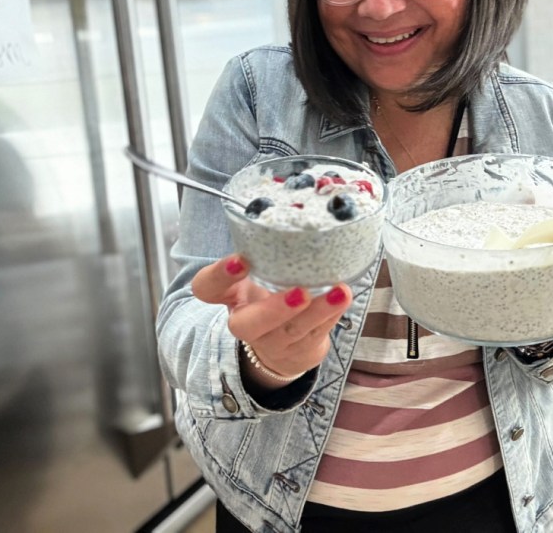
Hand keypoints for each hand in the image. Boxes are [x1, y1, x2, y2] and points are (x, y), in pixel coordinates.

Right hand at [192, 254, 352, 387]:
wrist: (284, 343)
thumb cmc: (270, 291)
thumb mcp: (262, 268)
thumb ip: (269, 245)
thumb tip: (306, 199)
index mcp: (229, 296)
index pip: (208, 288)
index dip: (220, 275)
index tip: (240, 259)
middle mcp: (246, 323)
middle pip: (248, 325)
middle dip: (275, 309)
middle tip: (300, 291)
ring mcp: (272, 342)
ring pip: (292, 332)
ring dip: (318, 312)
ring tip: (340, 292)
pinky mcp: (298, 352)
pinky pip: (316, 336)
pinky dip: (332, 316)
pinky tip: (343, 299)